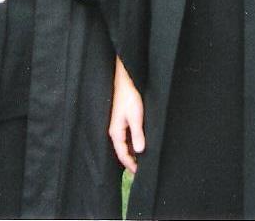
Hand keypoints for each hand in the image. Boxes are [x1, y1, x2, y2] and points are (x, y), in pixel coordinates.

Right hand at [108, 58, 144, 172]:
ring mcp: (117, 126)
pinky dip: (131, 144)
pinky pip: (125, 137)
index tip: (139, 173)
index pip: (122, 154)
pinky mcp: (121, 120)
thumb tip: (140, 151)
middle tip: (140, 170)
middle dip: (130, 161)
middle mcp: (114, 131)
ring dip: (131, 153)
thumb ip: (137, 134)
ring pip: (123, 144)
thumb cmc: (129, 96)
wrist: (125, 81)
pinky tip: (138, 146)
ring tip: (140, 161)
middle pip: (122, 151)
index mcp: (115, 132)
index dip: (130, 165)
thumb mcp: (136, 116)